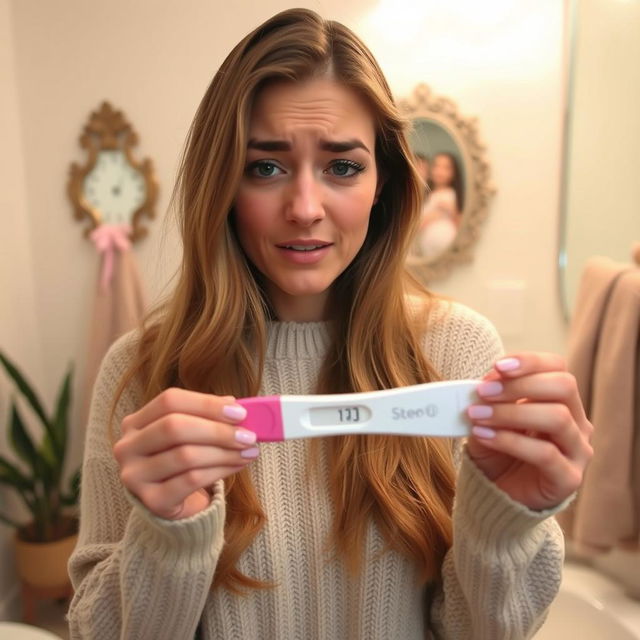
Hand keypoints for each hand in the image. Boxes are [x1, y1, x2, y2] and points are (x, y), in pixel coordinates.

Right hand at [113, 388, 257, 519]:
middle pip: (174, 427)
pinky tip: (238, 465)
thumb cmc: (182, 459)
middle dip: (217, 430)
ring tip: (249, 451)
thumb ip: (208, 417)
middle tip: (248, 435)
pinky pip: (191, 480)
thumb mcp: (191, 433)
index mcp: (135, 421)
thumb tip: (235, 406)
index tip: (240, 412)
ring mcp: (134, 476)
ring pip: (185, 456)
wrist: (170, 502)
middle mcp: (128, 447)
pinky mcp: (151, 501)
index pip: (170, 400)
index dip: (206, 403)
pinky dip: (220, 471)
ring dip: (224, 452)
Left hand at [465, 353, 593, 510]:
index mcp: (561, 400)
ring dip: (511, 412)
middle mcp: (576, 422)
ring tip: (477, 416)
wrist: (497, 493)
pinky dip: (510, 441)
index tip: (497, 366)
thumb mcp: (488, 417)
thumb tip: (483, 382)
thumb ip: (490, 398)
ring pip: (557, 418)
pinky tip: (484, 436)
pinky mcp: (569, 479)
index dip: (529, 362)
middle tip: (483, 392)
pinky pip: (545, 453)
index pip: (557, 367)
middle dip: (519, 385)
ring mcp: (577, 451)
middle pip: (563, 386)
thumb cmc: (497, 449)